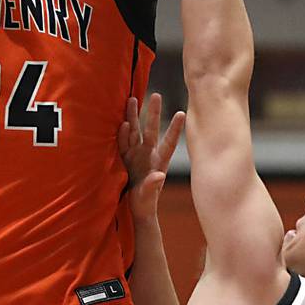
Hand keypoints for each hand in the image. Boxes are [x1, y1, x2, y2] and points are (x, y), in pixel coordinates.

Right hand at [118, 93, 184, 223]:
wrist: (134, 209)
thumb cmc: (145, 203)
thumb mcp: (148, 196)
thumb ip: (152, 185)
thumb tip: (159, 176)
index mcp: (159, 162)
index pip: (169, 142)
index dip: (174, 128)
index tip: (182, 113)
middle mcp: (148, 154)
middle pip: (151, 130)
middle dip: (152, 113)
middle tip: (156, 95)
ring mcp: (135, 155)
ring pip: (135, 132)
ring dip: (133, 116)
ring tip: (132, 99)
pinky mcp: (124, 158)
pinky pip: (122, 143)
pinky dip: (122, 134)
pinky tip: (122, 123)